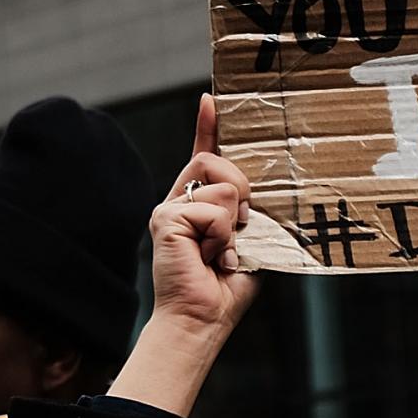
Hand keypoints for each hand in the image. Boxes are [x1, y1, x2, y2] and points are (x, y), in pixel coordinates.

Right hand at [148, 94, 262, 343]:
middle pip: (216, 161)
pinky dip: (221, 235)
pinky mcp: (165, 219)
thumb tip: (252, 194)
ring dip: (234, 222)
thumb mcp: (247, 240)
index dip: (209, 127)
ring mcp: (168, 208)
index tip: (212, 100)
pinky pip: (212, 210)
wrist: (201, 317)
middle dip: (242, 188)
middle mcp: (180, 200)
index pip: (204, 155)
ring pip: (222, 186)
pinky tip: (208, 256)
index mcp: (199, 203)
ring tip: (221, 251)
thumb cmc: (225, 287)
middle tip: (241, 227)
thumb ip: (248, 212)